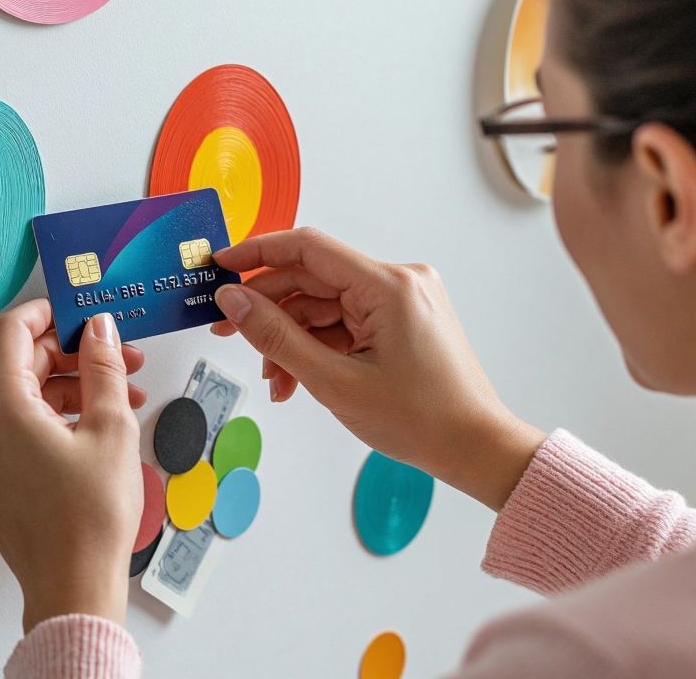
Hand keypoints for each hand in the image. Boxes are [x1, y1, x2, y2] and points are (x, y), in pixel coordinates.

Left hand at [0, 301, 146, 631]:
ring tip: (119, 399)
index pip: (11, 331)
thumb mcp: (111, 427)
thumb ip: (103, 366)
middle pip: (17, 364)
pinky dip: (47, 418)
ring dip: (65, 389)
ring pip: (17, 397)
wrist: (72, 587)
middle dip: (71, 356)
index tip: (78, 311)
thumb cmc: (91, 518)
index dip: (48, 313)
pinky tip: (91, 426)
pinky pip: (9, 427)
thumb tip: (99, 328)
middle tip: (118, 359)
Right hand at [210, 228, 544, 510]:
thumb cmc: (421, 420)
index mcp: (388, 285)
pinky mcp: (403, 318)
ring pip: (325, 305)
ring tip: (275, 381)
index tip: (219, 267)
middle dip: (269, 310)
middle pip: (313, 279)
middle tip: (225, 332)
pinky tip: (299, 379)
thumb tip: (233, 301)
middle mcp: (399, 280)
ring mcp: (403, 299)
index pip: (307, 248)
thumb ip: (276, 336)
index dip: (257, 253)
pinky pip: (346, 321)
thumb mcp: (334, 381)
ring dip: (293, 338)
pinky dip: (319, 346)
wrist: (476, 447)